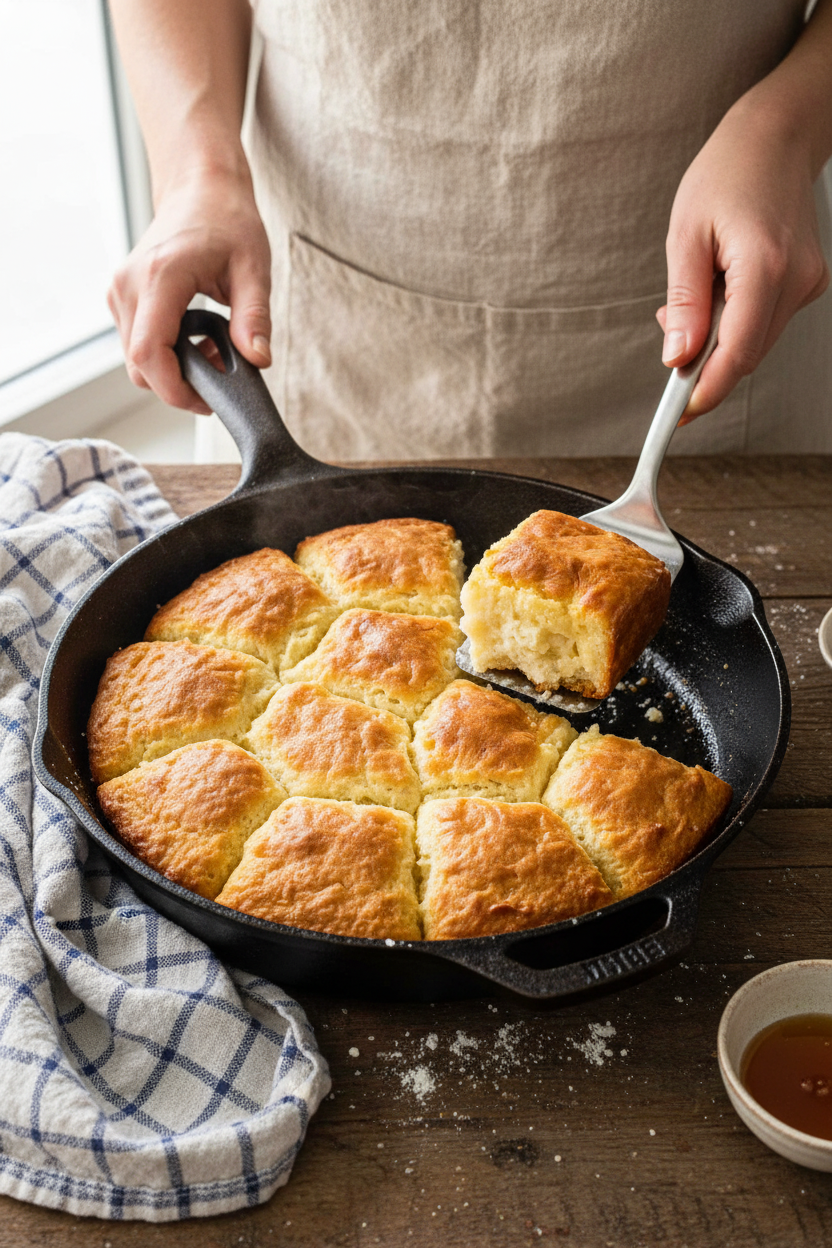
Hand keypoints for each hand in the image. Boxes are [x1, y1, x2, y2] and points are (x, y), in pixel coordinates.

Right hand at [108, 168, 271, 413]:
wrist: (199, 187)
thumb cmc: (227, 220)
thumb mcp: (254, 269)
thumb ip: (254, 318)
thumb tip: (257, 361)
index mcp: (160, 277)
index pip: (149, 353)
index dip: (174, 389)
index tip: (206, 401)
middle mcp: (129, 285)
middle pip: (139, 364)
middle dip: (178, 384)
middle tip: (220, 379)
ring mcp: (119, 291)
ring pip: (136, 358)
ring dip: (174, 369)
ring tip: (213, 352)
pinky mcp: (121, 297)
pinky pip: (137, 342)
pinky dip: (166, 353)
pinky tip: (197, 340)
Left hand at [657, 89, 828, 423]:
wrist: (775, 138)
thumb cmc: (727, 174)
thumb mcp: (685, 235)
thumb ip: (683, 303)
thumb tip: (677, 357)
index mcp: (765, 267)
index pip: (738, 353)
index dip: (706, 390)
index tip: (679, 414)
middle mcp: (796, 280)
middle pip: (746, 354)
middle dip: (704, 360)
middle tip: (671, 337)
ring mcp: (807, 283)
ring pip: (754, 341)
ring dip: (718, 338)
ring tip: (698, 291)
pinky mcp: (807, 283)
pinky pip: (764, 322)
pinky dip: (735, 321)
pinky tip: (720, 287)